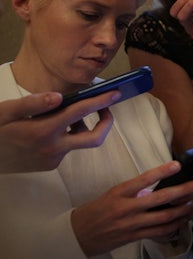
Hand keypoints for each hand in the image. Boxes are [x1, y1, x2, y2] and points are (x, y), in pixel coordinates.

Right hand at [0, 90, 117, 173]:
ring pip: (79, 142)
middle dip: (106, 122)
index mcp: (43, 130)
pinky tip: (52, 127)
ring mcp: (52, 159)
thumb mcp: (5, 112)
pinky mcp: (49, 165)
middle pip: (94, 138)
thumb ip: (32, 103)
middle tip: (105, 107)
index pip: (80, 112)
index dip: (100, 101)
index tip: (115, 93)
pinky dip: (67, 136)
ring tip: (67, 113)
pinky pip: (66, 148)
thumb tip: (58, 96)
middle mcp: (52, 148)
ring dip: (81, 127)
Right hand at [71, 160, 192, 255]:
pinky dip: (174, 226)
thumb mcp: (111, 195)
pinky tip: (183, 220)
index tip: (178, 165)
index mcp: (119, 193)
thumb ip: (134, 191)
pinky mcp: (135, 237)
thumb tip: (156, 190)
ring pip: (165, 217)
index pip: (143, 179)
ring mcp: (132, 224)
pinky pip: (159, 232)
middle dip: (185, 191)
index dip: (162, 171)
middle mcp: (127, 208)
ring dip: (184, 210)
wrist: (78, 236)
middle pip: (162, 199)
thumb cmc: (96, 211)